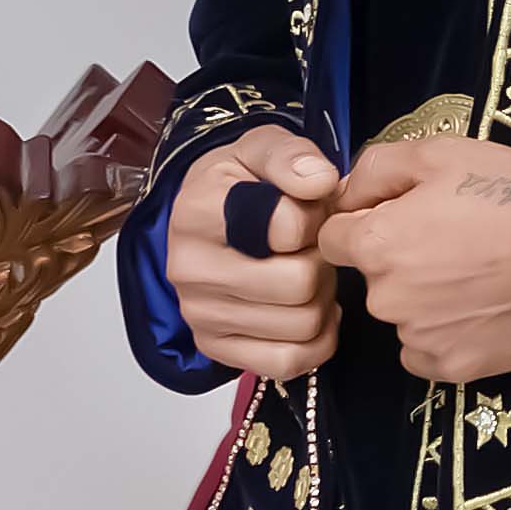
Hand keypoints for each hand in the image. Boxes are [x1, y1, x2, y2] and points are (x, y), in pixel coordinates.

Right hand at [158, 120, 345, 380]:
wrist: (206, 216)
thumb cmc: (242, 181)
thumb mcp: (262, 147)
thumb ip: (292, 156)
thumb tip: (321, 181)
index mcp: (199, 211)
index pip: (290, 228)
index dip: (316, 218)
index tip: (306, 210)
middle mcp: (190, 269)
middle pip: (300, 283)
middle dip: (321, 263)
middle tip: (312, 249)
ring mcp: (199, 314)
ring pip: (301, 324)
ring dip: (321, 300)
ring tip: (306, 274)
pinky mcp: (214, 348)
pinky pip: (288, 362)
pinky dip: (314, 341)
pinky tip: (308, 310)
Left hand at [333, 136, 510, 381]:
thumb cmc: (507, 191)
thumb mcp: (438, 154)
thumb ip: (374, 168)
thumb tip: (344, 195)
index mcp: (375, 244)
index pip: (333, 239)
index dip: (363, 224)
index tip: (401, 218)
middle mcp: (385, 299)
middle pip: (372, 280)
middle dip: (399, 262)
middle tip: (454, 243)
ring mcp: (418, 338)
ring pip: (402, 316)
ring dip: (424, 300)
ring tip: (478, 275)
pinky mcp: (453, 368)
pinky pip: (427, 352)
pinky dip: (444, 336)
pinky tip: (479, 311)